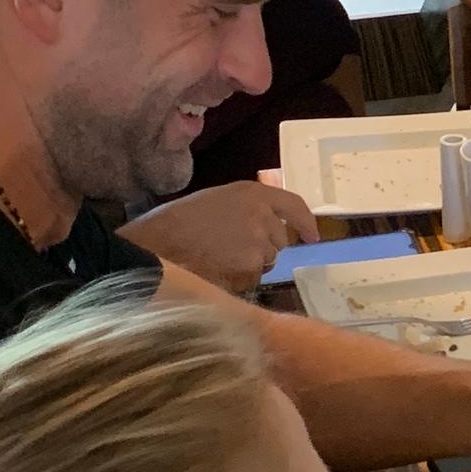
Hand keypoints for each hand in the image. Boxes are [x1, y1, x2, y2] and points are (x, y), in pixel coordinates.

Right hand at [124, 178, 316, 292]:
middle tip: (232, 248)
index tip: (313, 236)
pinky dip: (240, 278)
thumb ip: (245, 208)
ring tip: (219, 257)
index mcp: (252, 193)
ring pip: (267, 260)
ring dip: (251, 263)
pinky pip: (254, 277)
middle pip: (280, 239)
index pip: (294, 205)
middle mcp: (262, 215)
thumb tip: (265, 224)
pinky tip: (216, 270)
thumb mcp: (215, 201)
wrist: (157, 245)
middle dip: (263, 246)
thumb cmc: (177, 222)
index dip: (306, 222)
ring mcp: (258, 242)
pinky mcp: (251, 267)